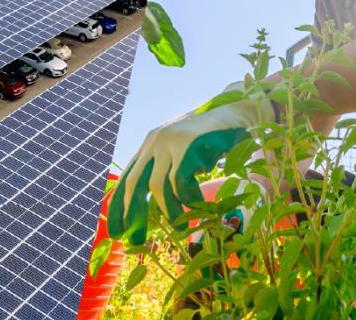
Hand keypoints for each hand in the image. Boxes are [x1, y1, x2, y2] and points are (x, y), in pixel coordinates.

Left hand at [107, 84, 275, 243]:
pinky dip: (189, 197)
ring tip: (182, 229)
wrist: (238, 113)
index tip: (116, 232)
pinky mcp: (189, 144)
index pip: (127, 178)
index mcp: (150, 144)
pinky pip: (181, 180)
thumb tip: (161, 207)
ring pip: (159, 185)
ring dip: (170, 212)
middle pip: (135, 183)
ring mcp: (172, 141)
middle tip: (136, 242)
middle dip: (134, 214)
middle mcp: (156, 141)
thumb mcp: (185, 153)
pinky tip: (200, 204)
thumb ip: (169, 170)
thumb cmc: (214, 139)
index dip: (118, 206)